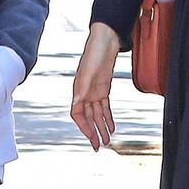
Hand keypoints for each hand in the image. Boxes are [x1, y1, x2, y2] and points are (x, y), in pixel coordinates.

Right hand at [71, 23, 120, 149]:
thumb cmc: (94, 53)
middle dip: (93, 132)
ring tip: (107, 140)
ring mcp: (94, 91)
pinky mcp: (103, 89)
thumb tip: (77, 102)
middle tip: (99, 147)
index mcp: (78, 90)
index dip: (84, 127)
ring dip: (101, 127)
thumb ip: (83, 87)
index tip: (92, 138)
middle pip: (88, 118)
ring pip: (97, 114)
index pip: (78, 114)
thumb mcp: (89, 71)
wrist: (105, 41)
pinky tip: (111, 127)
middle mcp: (85, 93)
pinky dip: (108, 117)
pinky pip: (104, 107)